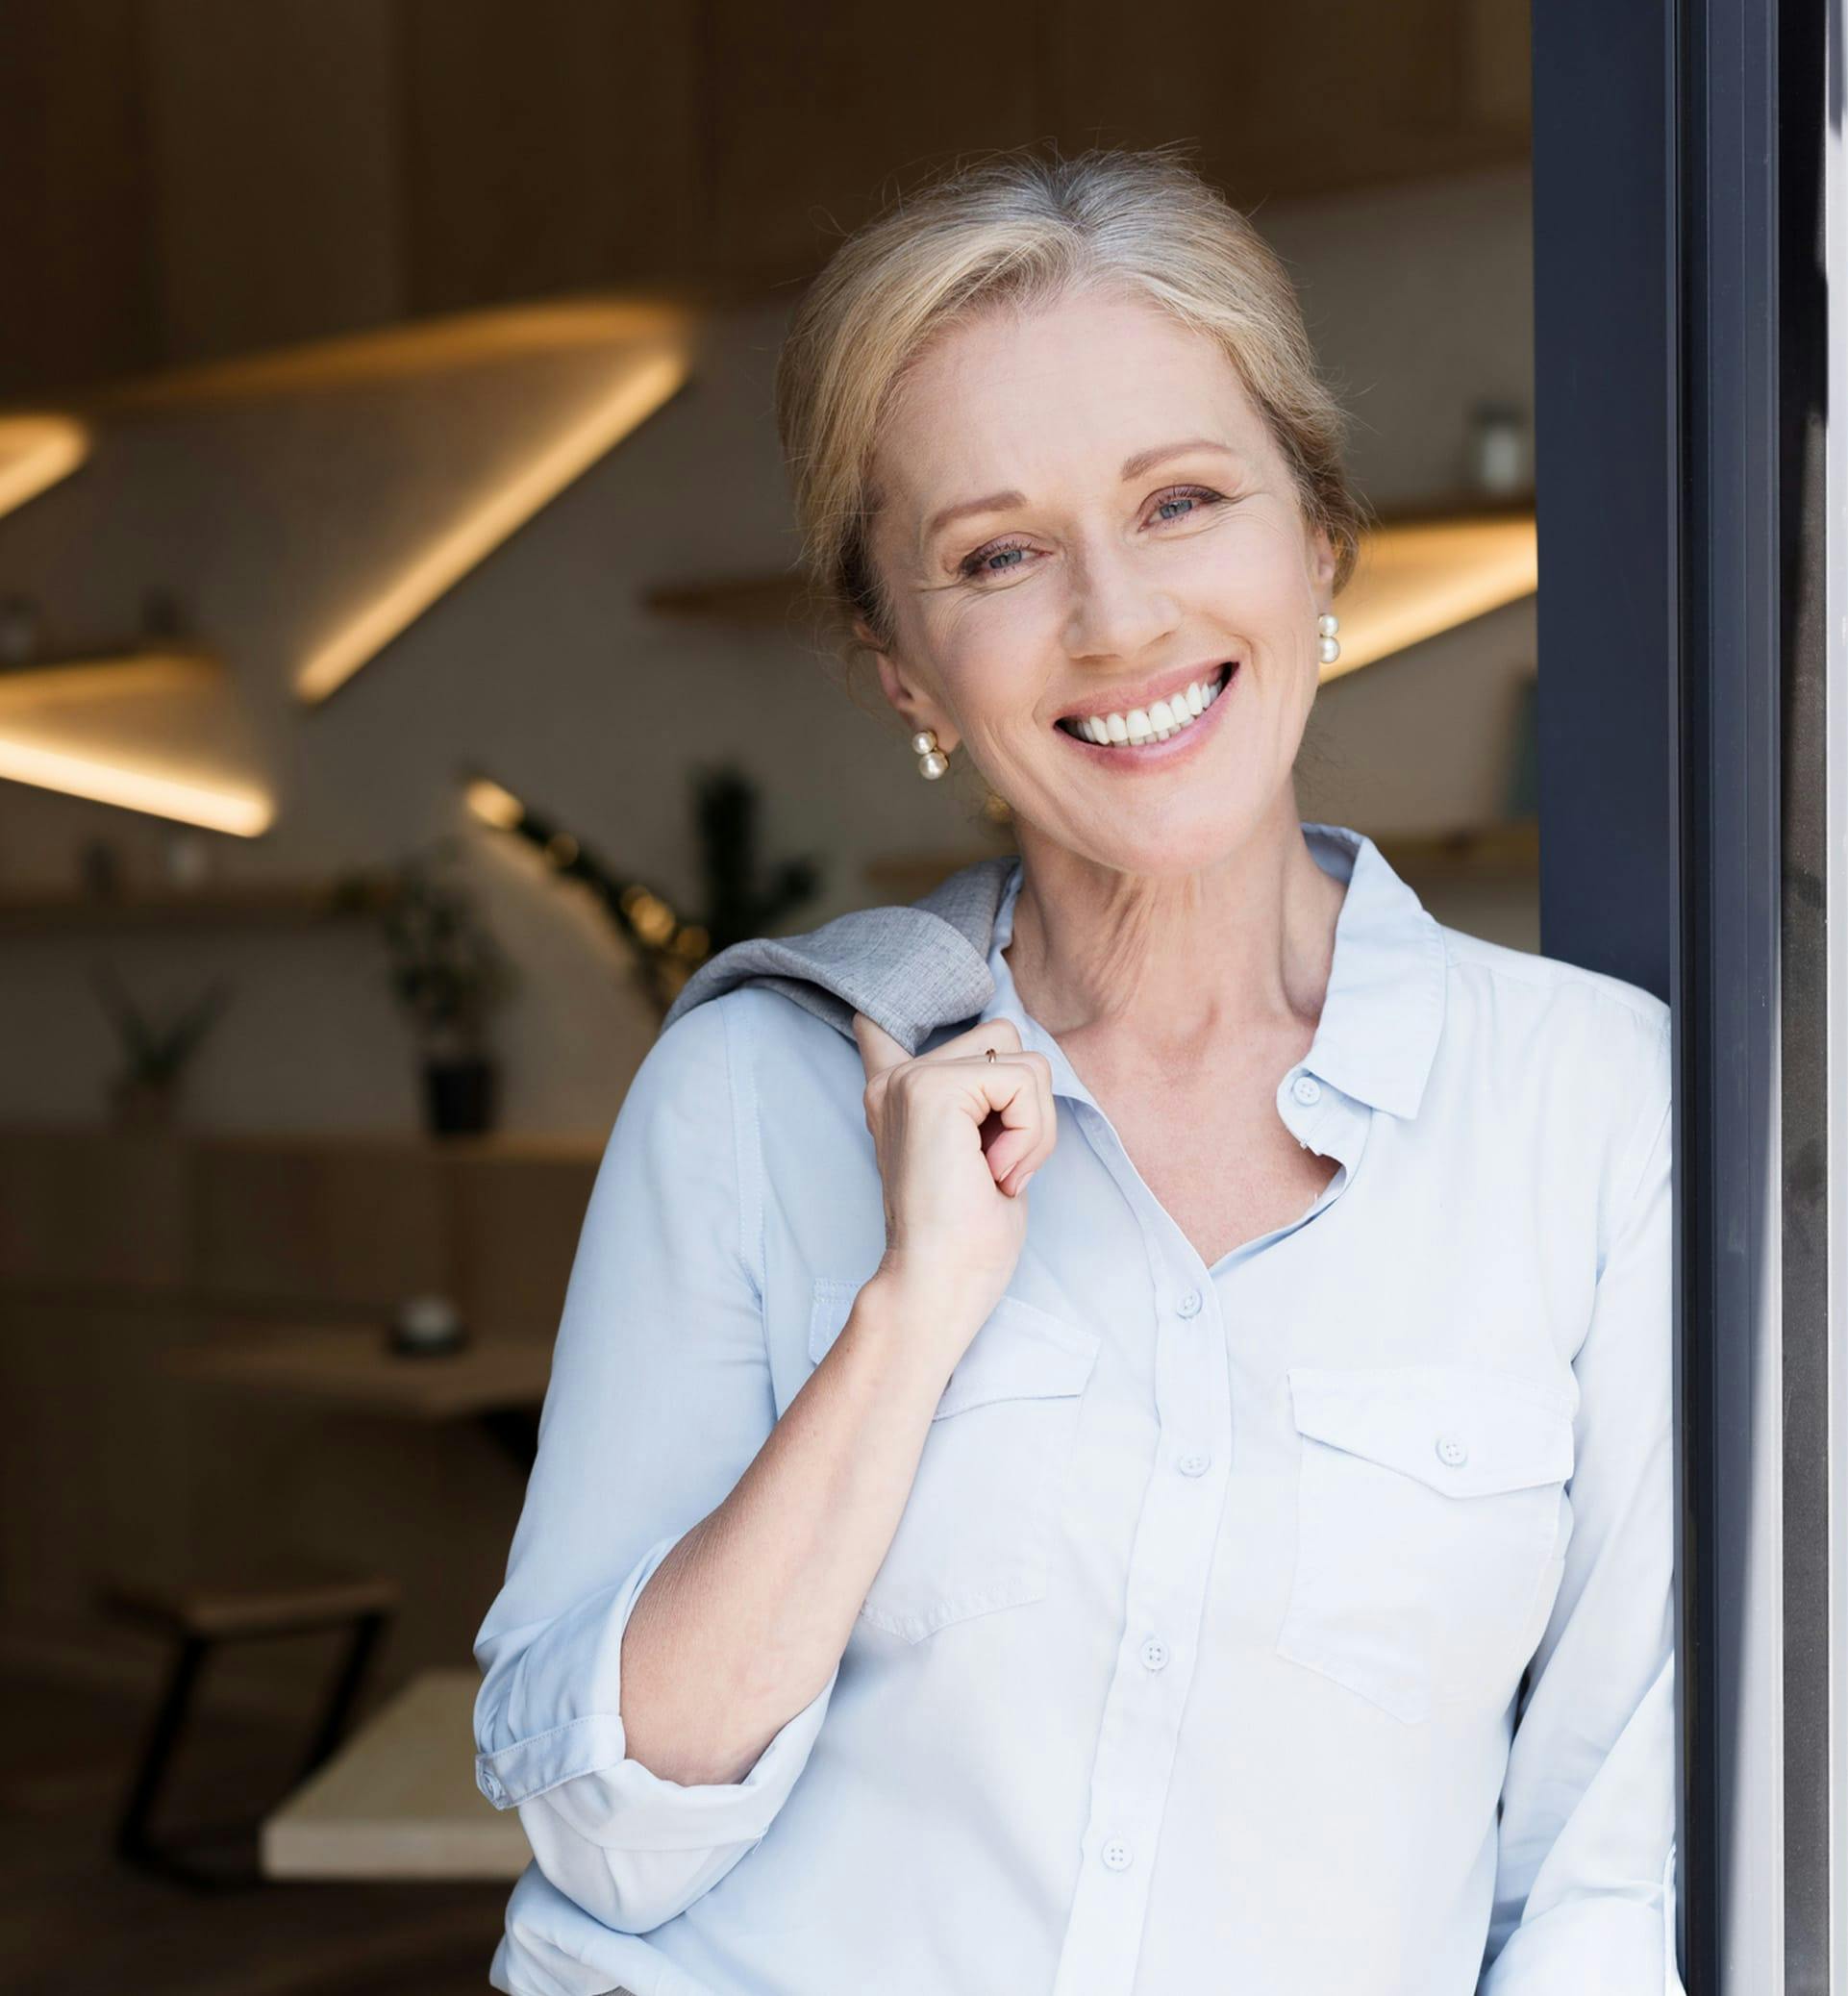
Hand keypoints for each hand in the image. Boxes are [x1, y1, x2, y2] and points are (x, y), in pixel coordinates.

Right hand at [850, 1012, 1057, 1347]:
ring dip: (1035, 1125)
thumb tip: (1005, 1058)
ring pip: (1027, 1060)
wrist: (937, 1285)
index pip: (880, 1035)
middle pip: (1008, 1038)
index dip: (878, 1025)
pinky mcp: (932, 1088)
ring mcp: (911, 1079)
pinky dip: (1030, 1133)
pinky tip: (996, 1173)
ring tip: (997, 1173)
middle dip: (1030, 1105)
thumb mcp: (981, 1158)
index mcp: (899, 1099)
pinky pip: (1025, 1082)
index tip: (862, 1019)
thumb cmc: (967, 1241)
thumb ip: (980, 1109)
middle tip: (998, 1166)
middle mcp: (897, 1079)